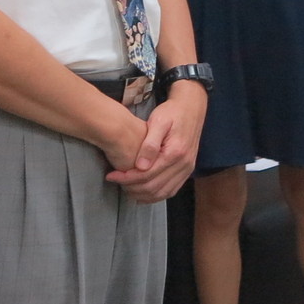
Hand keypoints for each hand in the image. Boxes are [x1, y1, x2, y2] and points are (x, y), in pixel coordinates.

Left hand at [108, 82, 204, 202]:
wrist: (192, 107)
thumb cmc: (172, 112)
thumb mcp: (158, 121)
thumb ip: (150, 144)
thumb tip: (140, 166)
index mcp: (175, 153)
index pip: (146, 176)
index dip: (126, 178)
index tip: (112, 175)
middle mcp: (184, 164)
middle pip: (153, 188)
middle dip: (131, 187)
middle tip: (116, 181)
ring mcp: (187, 168)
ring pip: (162, 193)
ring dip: (142, 195)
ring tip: (126, 187)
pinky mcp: (187, 170)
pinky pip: (171, 190)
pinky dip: (155, 196)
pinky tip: (143, 193)